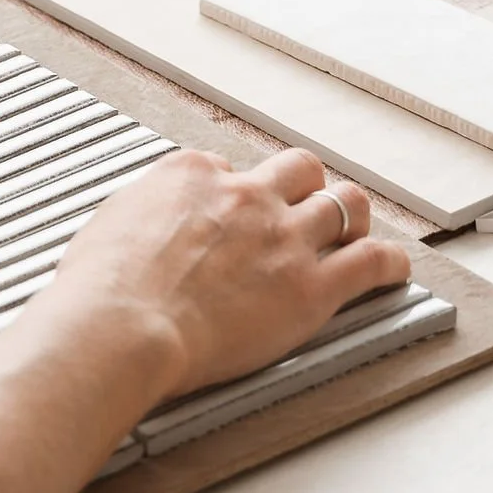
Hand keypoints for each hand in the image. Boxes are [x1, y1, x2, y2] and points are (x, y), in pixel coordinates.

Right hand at [45, 145, 413, 401]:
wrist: (120, 325)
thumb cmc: (100, 288)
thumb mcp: (110, 222)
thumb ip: (143, 214)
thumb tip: (146, 225)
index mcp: (192, 174)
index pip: (228, 168)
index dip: (232, 195)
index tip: (229, 218)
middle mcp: (245, 195)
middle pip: (298, 170)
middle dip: (304, 187)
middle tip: (302, 210)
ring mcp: (283, 237)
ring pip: (343, 204)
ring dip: (349, 217)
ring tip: (352, 232)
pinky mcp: (311, 286)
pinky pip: (371, 260)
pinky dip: (388, 261)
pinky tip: (391, 267)